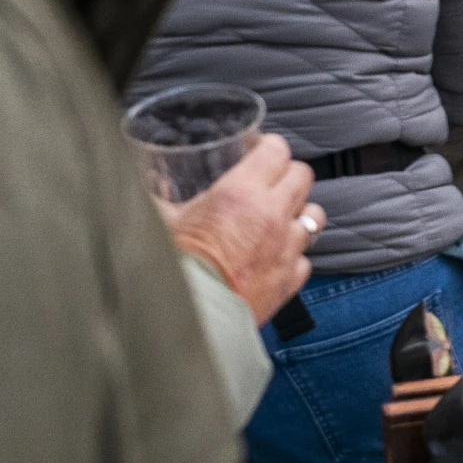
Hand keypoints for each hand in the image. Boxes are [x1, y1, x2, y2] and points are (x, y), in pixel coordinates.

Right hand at [165, 133, 317, 321]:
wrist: (187, 316)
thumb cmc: (173, 268)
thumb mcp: (160, 220)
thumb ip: (158, 196)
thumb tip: (149, 181)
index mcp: (241, 193)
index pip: (276, 150)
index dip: (268, 146)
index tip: (258, 149)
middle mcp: (271, 215)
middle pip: (302, 176)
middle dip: (287, 174)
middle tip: (270, 180)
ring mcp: (286, 248)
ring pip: (314, 216)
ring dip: (299, 214)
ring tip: (280, 218)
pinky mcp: (290, 279)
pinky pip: (305, 258)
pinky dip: (294, 255)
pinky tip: (276, 256)